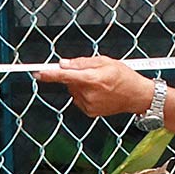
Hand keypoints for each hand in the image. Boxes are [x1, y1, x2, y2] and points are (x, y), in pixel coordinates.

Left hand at [36, 55, 154, 117]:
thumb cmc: (124, 77)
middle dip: (75, 75)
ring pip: (74, 91)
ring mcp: (89, 105)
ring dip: (80, 85)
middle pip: (70, 82)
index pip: (65, 76)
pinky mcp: (90, 112)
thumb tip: (64, 64)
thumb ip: (82, 62)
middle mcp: (89, 94)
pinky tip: (98, 92)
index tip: (38, 73)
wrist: (136, 96)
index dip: (49, 75)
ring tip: (99, 83)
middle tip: (92, 73)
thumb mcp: (105, 61)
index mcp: (93, 79)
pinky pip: (79, 99)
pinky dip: (84, 94)